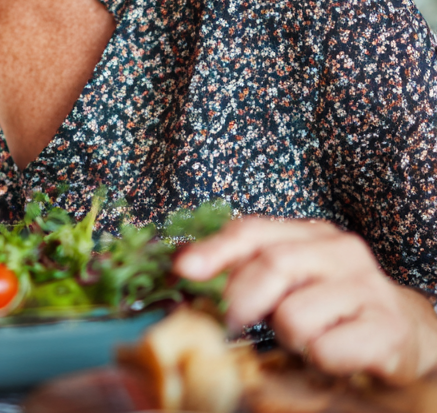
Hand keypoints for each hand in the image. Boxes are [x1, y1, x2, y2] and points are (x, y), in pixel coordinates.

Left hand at [174, 216, 436, 384]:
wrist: (406, 332)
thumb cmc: (332, 305)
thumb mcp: (290, 278)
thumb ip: (247, 268)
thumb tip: (185, 268)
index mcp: (309, 233)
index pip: (253, 231)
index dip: (214, 250)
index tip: (183, 270)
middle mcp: (340, 251)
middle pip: (271, 266)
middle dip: (240, 300)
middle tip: (230, 323)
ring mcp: (367, 287)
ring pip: (294, 314)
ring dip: (286, 336)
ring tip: (304, 337)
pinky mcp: (386, 328)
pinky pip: (325, 347)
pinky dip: (316, 358)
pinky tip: (329, 352)